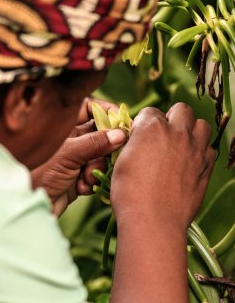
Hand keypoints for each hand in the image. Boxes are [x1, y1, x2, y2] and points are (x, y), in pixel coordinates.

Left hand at [31, 98, 125, 215]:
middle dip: (106, 145)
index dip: (106, 112)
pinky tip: (81, 188)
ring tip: (87, 176)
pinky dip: (91, 180)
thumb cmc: (39, 172)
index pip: (89, 108)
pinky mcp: (78, 176)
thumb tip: (120, 134)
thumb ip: (95, 142)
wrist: (27, 205)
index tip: (122, 122)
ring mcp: (75, 158)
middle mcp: (71, 139)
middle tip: (115, 153)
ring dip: (97, 167)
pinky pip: (95, 172)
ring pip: (100, 155)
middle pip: (99, 133)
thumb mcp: (68, 153)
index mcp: (63, 126)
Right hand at [111, 103, 214, 233]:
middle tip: (163, 134)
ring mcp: (195, 150)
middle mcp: (177, 133)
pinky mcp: (205, 168)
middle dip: (172, 117)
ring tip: (181, 143)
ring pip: (202, 125)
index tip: (141, 134)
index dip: (144, 122)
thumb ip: (134, 143)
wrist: (153, 221)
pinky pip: (209, 150)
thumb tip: (138, 139)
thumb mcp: (121, 161)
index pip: (150, 112)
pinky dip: (201, 152)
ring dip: (191, 130)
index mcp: (152, 128)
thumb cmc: (130, 193)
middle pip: (181, 109)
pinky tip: (190, 162)